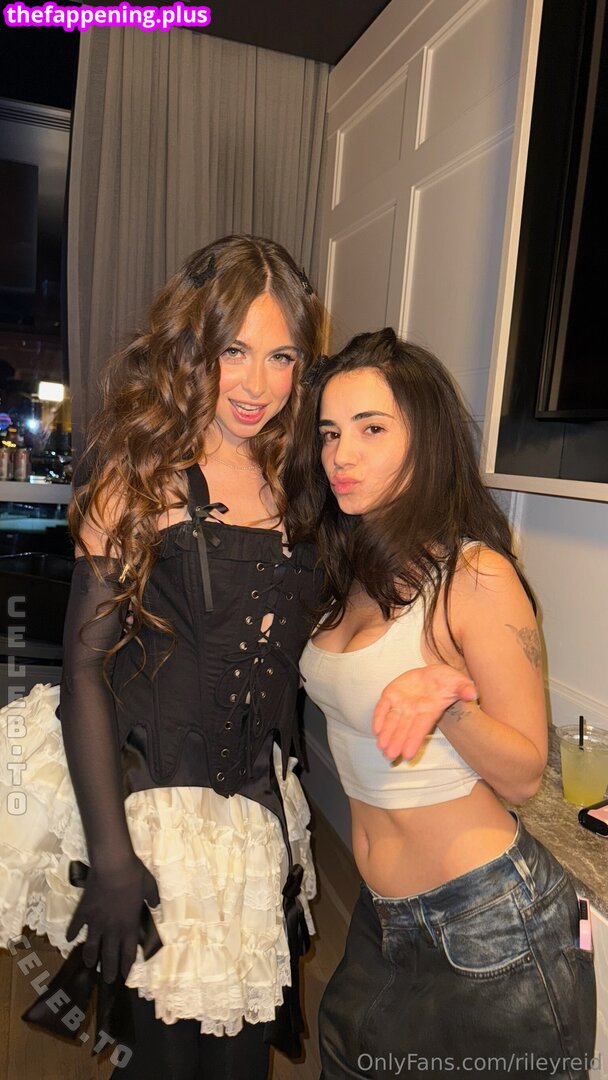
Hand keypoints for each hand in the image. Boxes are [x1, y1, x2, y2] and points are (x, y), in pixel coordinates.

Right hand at [66, 855, 159, 982]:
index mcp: (129, 925)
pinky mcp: (83, 912)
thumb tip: (156, 906)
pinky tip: (68, 939)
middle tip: (108, 980)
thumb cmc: (134, 875)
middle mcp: (112, 929)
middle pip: (109, 955)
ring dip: (90, 957)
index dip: (126, 966)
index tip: (124, 976)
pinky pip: (76, 926)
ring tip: (89, 965)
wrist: (113, 865)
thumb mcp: (150, 887)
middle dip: (109, 970)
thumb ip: (153, 898)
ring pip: (91, 946)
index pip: (128, 952)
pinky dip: (72, 933)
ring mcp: (96, 922)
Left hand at [372, 664, 476, 761]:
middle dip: (397, 742)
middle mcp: (414, 710)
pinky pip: (383, 707)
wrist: (433, 674)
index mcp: (429, 710)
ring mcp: (401, 703)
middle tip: (390, 756)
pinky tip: (375, 729)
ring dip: (386, 734)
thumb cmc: (448, 682)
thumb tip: (472, 694)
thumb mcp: (459, 682)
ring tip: (381, 747)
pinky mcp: (392, 695)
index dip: (414, 740)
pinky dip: (379, 717)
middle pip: (404, 728)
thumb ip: (464, 689)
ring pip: (392, 721)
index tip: (407, 755)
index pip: (421, 728)